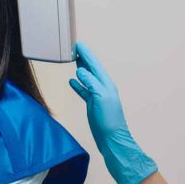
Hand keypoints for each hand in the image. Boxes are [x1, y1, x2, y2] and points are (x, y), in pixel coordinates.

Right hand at [69, 42, 157, 183]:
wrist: (112, 139)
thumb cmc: (109, 120)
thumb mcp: (100, 98)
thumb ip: (91, 83)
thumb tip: (81, 71)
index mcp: (106, 84)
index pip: (94, 65)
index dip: (86, 54)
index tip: (78, 45)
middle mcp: (102, 87)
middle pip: (91, 68)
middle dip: (84, 58)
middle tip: (75, 48)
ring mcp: (97, 95)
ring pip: (87, 77)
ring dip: (81, 68)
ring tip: (74, 59)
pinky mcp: (93, 104)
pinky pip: (84, 90)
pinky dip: (78, 84)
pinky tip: (72, 80)